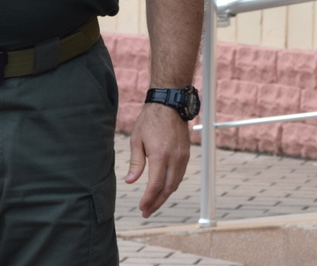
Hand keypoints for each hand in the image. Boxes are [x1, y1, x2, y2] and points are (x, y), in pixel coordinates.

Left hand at [125, 102, 190, 216]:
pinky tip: (164, 189)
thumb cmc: (150, 120)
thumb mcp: (137, 140)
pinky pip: (180, 174)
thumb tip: (131, 182)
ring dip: (165, 196)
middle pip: (167, 188)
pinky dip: (172, 185)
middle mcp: (174, 157)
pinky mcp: (186, 153)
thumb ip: (136, 163)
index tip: (142, 207)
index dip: (149, 199)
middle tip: (147, 212)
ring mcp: (183, 156)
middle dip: (157, 202)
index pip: (155, 185)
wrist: (169, 104)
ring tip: (154, 204)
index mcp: (160, 155)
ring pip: (175, 183)